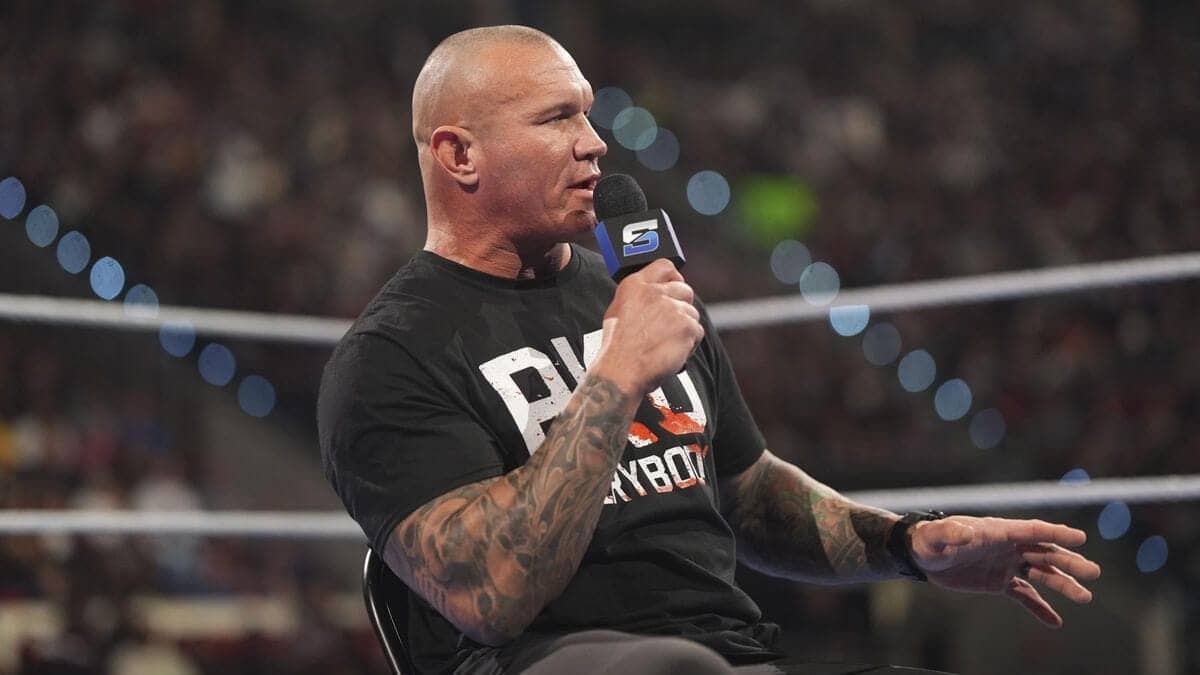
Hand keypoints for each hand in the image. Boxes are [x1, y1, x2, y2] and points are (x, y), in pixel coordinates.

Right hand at [591, 259, 703, 395]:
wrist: (621, 372)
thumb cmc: (617, 348)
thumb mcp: (618, 311)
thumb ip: (639, 296)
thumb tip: (655, 292)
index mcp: (635, 285)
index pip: (665, 266)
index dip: (674, 277)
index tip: (675, 285)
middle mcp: (655, 292)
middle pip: (684, 290)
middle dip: (682, 306)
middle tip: (671, 325)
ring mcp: (673, 308)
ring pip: (692, 313)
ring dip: (684, 329)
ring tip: (666, 344)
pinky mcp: (686, 326)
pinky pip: (697, 332)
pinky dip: (689, 344)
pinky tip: (672, 352)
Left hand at [909, 516, 1101, 627]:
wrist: (922, 555)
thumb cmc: (930, 540)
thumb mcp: (937, 535)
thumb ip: (951, 533)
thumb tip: (966, 533)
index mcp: (999, 531)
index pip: (1032, 531)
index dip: (1055, 533)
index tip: (1080, 538)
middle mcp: (1008, 546)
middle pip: (1045, 552)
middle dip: (1069, 562)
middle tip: (1093, 573)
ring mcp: (1007, 564)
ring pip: (1042, 573)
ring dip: (1063, 584)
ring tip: (1085, 597)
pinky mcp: (1000, 582)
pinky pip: (1025, 596)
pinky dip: (1040, 608)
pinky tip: (1056, 621)